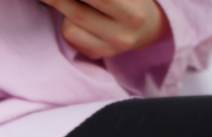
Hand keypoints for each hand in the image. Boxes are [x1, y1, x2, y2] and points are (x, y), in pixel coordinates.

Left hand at [41, 0, 169, 59]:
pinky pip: (70, 38)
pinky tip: (77, 15)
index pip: (100, 0)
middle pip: (77, 14)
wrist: (147, 26)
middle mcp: (122, 36)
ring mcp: (109, 50)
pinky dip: (68, 22)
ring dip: (64, 10)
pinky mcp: (97, 56)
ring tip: (74, 3)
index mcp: (133, 14)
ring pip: (69, 28)